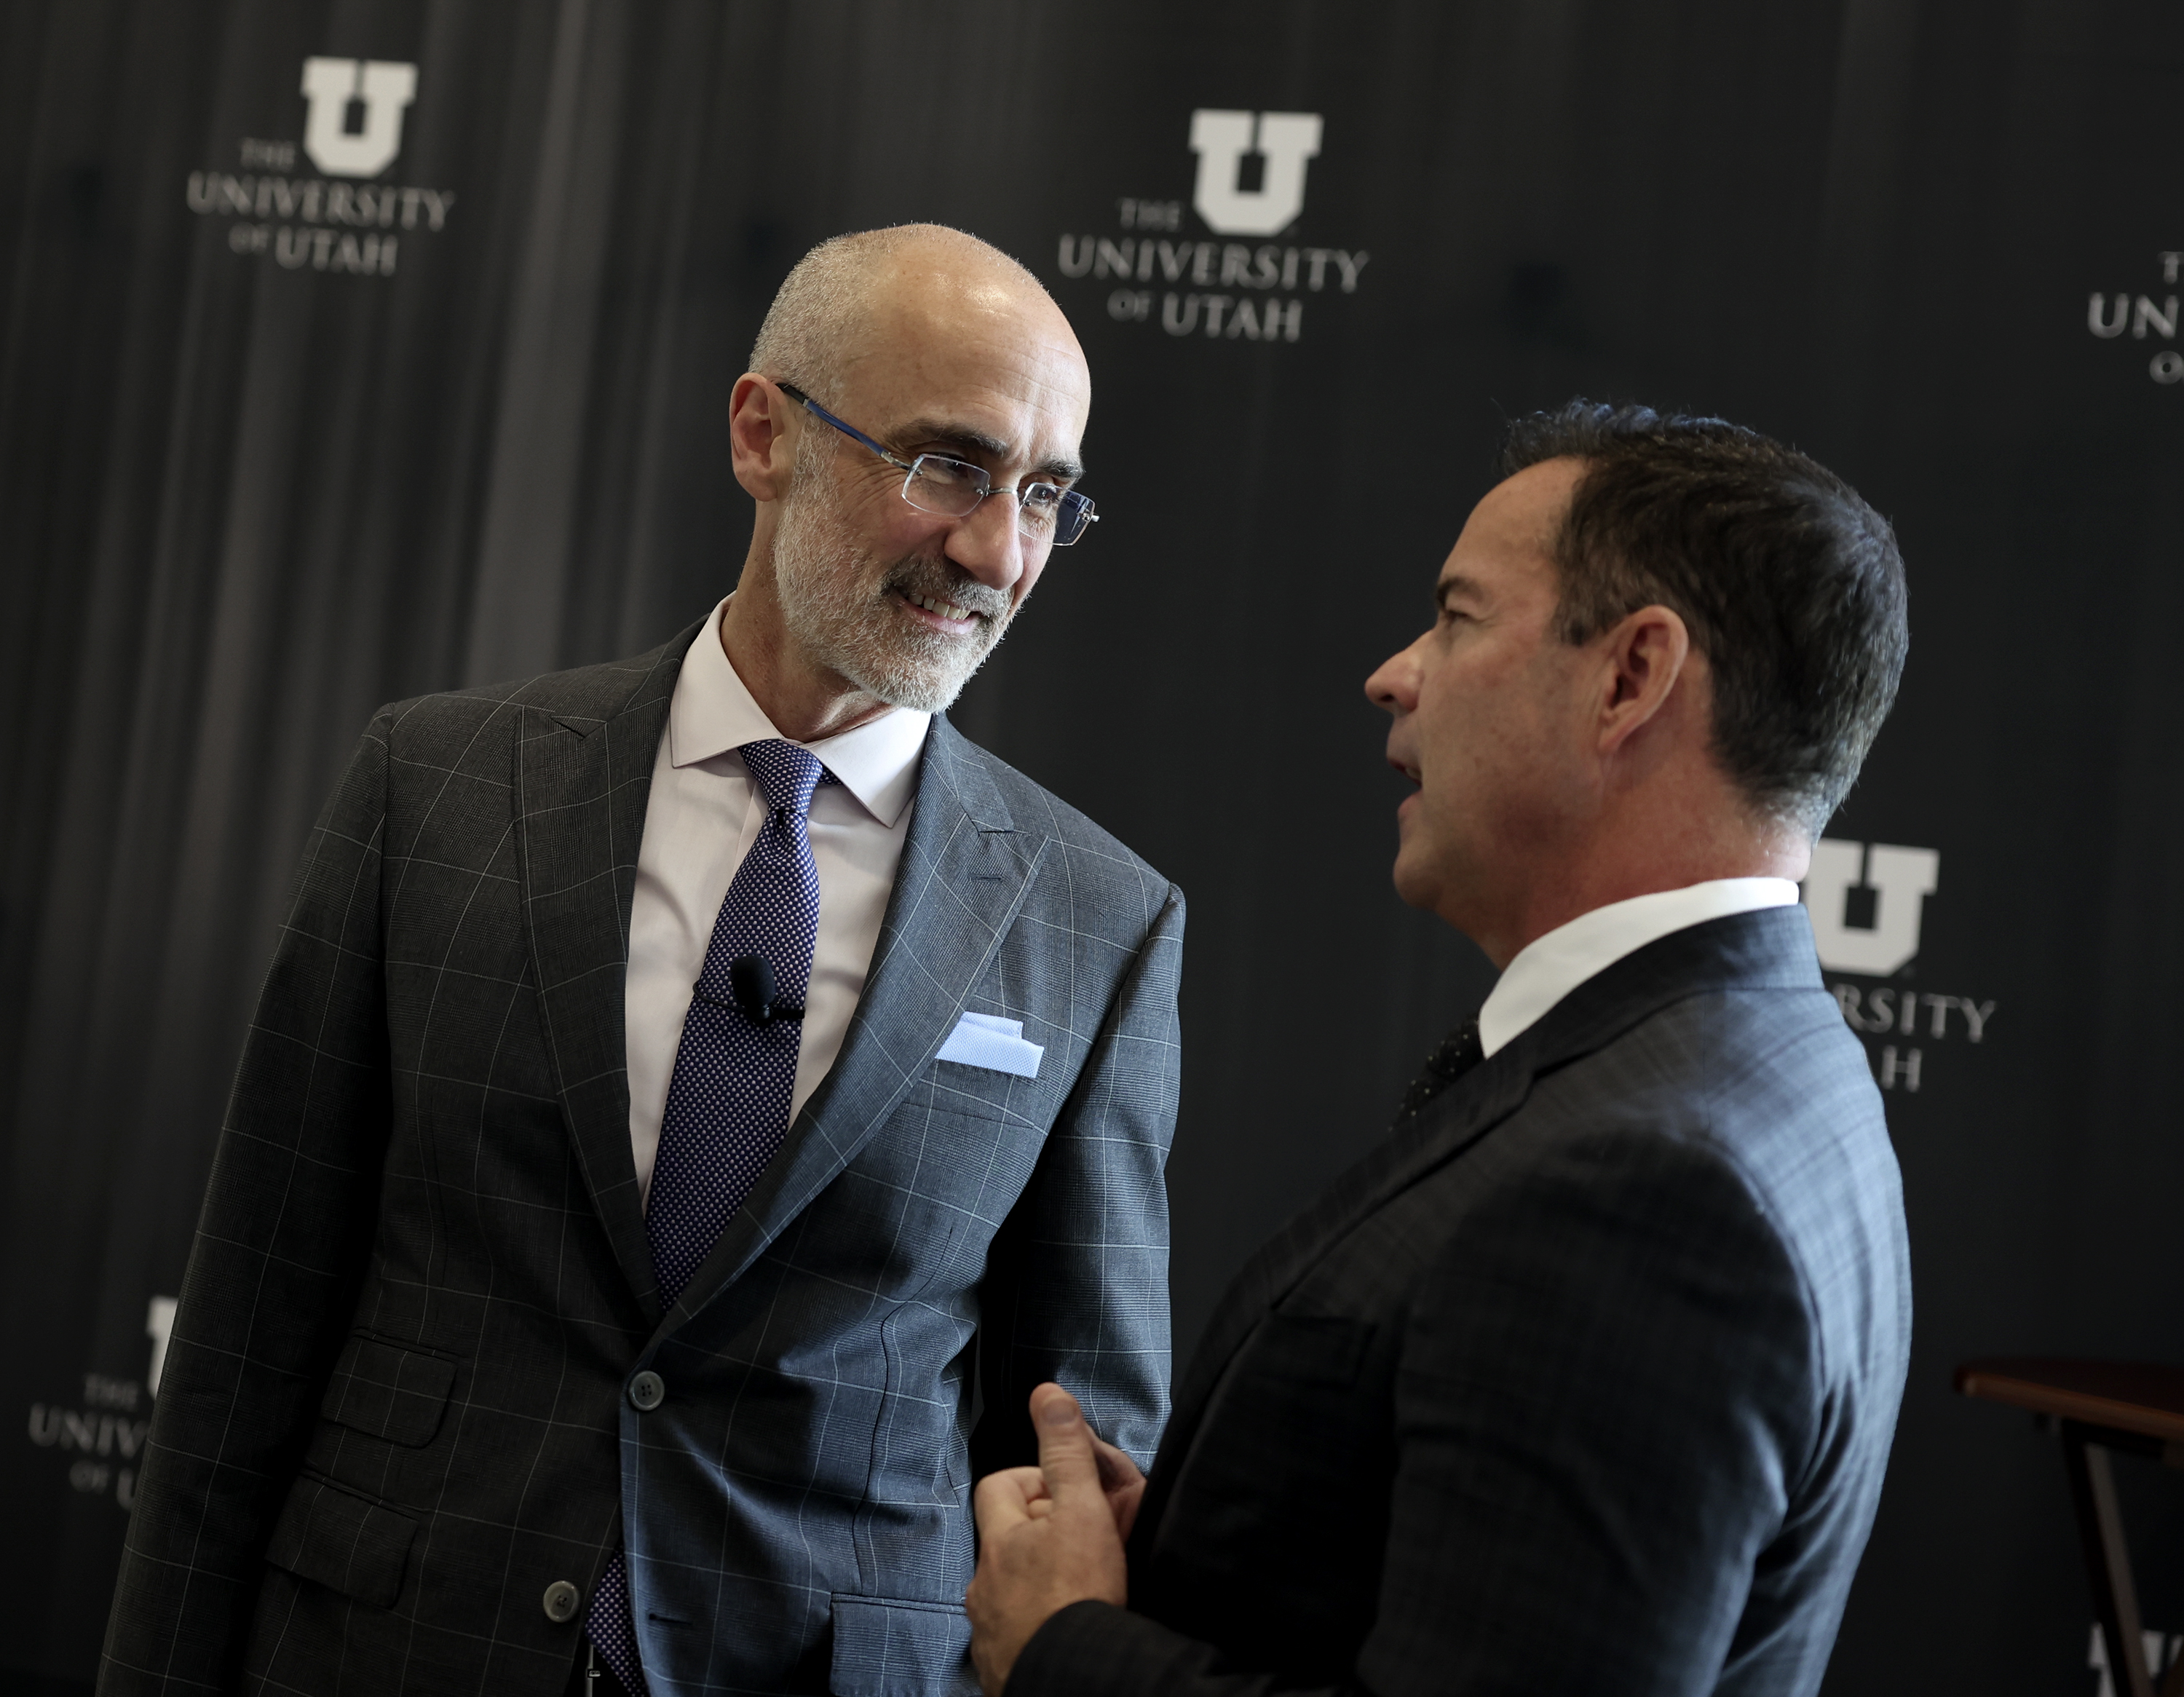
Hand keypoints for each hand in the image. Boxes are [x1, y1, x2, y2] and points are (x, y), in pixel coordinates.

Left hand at [967, 1385, 1130, 1694]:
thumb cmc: (1078, 1599)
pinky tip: (1065, 1625)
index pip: (999, 1485)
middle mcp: (985, 1584)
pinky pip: (1013, 1633)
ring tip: (1078, 1586)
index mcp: (1001, 1541)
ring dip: (1036, 1580)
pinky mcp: (1001, 1665)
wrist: (1075, 1679)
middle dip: (1039, 1534)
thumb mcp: (1082, 1511)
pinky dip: (1035, 1624)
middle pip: (1005, 1539)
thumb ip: (1066, 1452)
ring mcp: (989, 1628)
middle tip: (1081, 1543)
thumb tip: (1049, 1396)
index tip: (1066, 1496)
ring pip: (1008, 1588)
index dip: (1033, 1481)